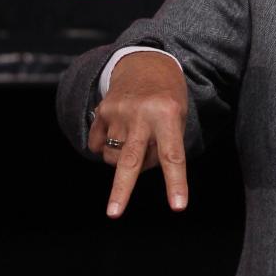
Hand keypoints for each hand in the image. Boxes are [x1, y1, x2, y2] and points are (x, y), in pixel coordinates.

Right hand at [87, 51, 189, 217]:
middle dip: (121, 190)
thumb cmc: (168, 97)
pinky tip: (118, 132)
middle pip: (131, 160)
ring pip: (114, 158)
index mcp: (168, 114)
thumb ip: (162, 144)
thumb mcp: (178, 116)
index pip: (173, 156)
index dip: (176, 183)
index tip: (178, 206)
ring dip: (124, 161)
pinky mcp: (101, 110)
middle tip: (114, 213)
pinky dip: (105, 148)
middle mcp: (141, 114)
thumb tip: (135, 171)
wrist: (144, 62)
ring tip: (137, 140)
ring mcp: (118, 112)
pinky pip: (97, 145)